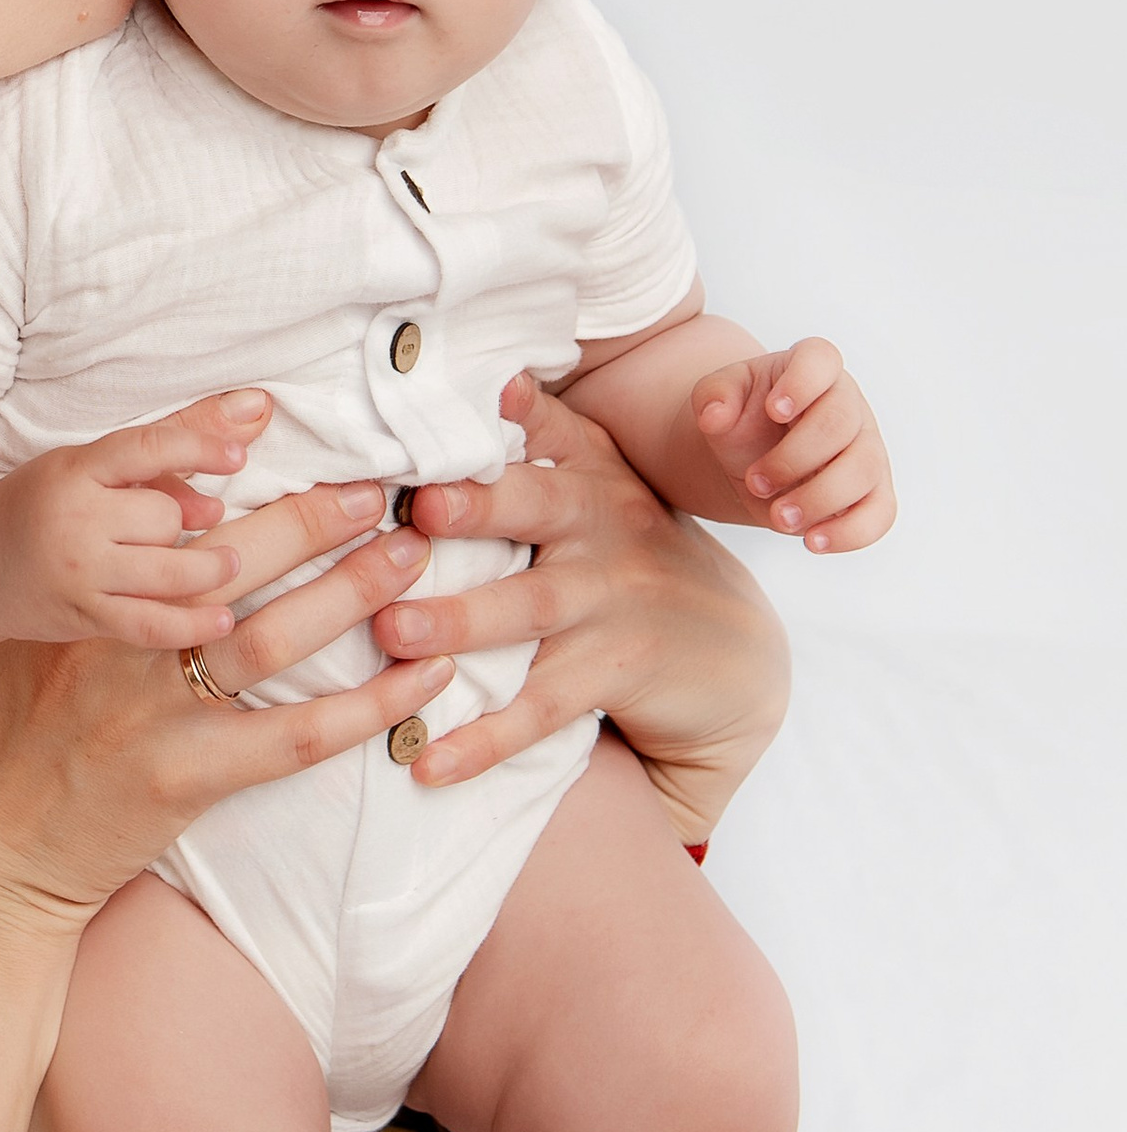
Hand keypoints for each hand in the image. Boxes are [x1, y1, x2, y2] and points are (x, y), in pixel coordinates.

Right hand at [0, 387, 279, 646]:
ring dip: (208, 569)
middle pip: (162, 518)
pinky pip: (151, 623)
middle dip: (181, 522)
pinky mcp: (84, 615)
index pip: (146, 448)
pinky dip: (192, 625)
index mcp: (76, 469)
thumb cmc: (47, 505)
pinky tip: (223, 620)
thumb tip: (241, 451)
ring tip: (227, 564)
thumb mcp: (90, 467)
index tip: (238, 457)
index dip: (198, 448)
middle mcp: (75, 519)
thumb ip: (165, 458)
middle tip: (181, 526)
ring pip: (167, 570)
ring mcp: (79, 572)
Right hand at [0, 482, 452, 938]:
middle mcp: (120, 646)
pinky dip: (369, 705)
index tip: (284, 459)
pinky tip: (425, 678)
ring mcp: (157, 713)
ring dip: (353, 589)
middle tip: (376, 487)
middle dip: (312, 519)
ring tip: (413, 552)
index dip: (231, 491)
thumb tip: (17, 551)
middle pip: (234, 563)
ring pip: (274, 634)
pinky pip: (297, 736)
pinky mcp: (189, 777)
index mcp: (74, 606)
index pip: (166, 531)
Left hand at [376, 377, 790, 844]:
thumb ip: (550, 436)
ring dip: (461, 622)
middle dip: (479, 507)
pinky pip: (540, 711)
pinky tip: (427, 761)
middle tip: (419, 510)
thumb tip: (493, 369)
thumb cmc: (634, 559)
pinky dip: (484, 739)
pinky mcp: (613, 677)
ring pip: (531, 612)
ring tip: (395, 631)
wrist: (735, 658)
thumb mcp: (608, 488)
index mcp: (593, 478)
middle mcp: (604, 531)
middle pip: (539, 511)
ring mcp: (612, 607)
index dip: (520, 410)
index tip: (487, 386)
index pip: (554, 434)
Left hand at [689, 338, 894, 550]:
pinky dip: (849, 533)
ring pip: (864, 470)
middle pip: (840, 423)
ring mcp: (867, 448)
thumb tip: (713, 416)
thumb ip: (712, 397)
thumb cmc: (743, 420)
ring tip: (777, 517)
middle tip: (755, 482)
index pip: (821, 359)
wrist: (754, 459)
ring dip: (818, 499)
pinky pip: (880, 514)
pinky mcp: (874, 493)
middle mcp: (848, 404)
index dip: (802, 382)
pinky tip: (811, 542)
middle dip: (794, 458)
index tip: (773, 410)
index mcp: (811, 369)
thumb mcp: (719, 399)